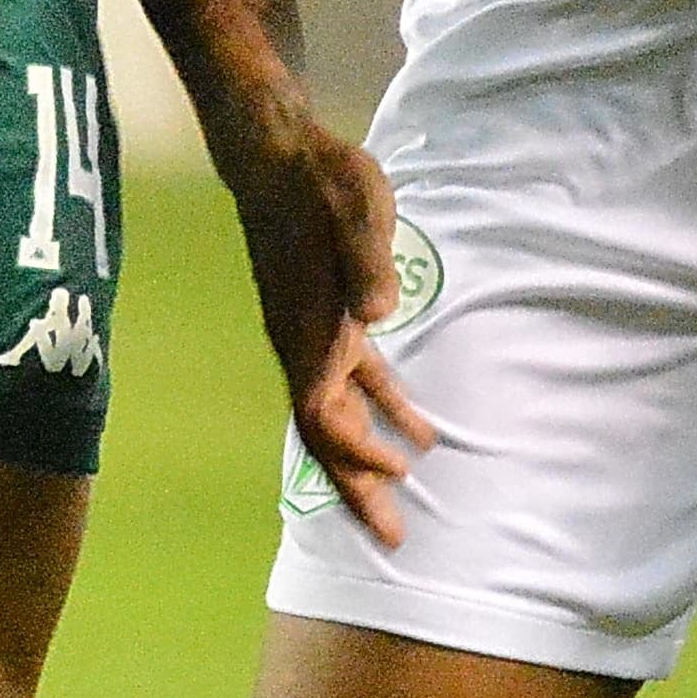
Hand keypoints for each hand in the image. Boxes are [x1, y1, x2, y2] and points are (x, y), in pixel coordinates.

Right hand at [216, 115, 436, 544]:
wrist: (277, 153)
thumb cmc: (319, 177)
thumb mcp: (355, 206)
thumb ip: (367, 259)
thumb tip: (379, 313)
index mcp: (305, 328)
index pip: (323, 414)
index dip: (356, 453)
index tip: (398, 477)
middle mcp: (301, 344)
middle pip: (326, 436)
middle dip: (358, 490)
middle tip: (393, 544)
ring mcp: (312, 335)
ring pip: (338, 417)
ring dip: (370, 460)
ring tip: (404, 502)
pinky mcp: (327, 318)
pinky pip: (354, 383)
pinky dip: (385, 410)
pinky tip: (418, 429)